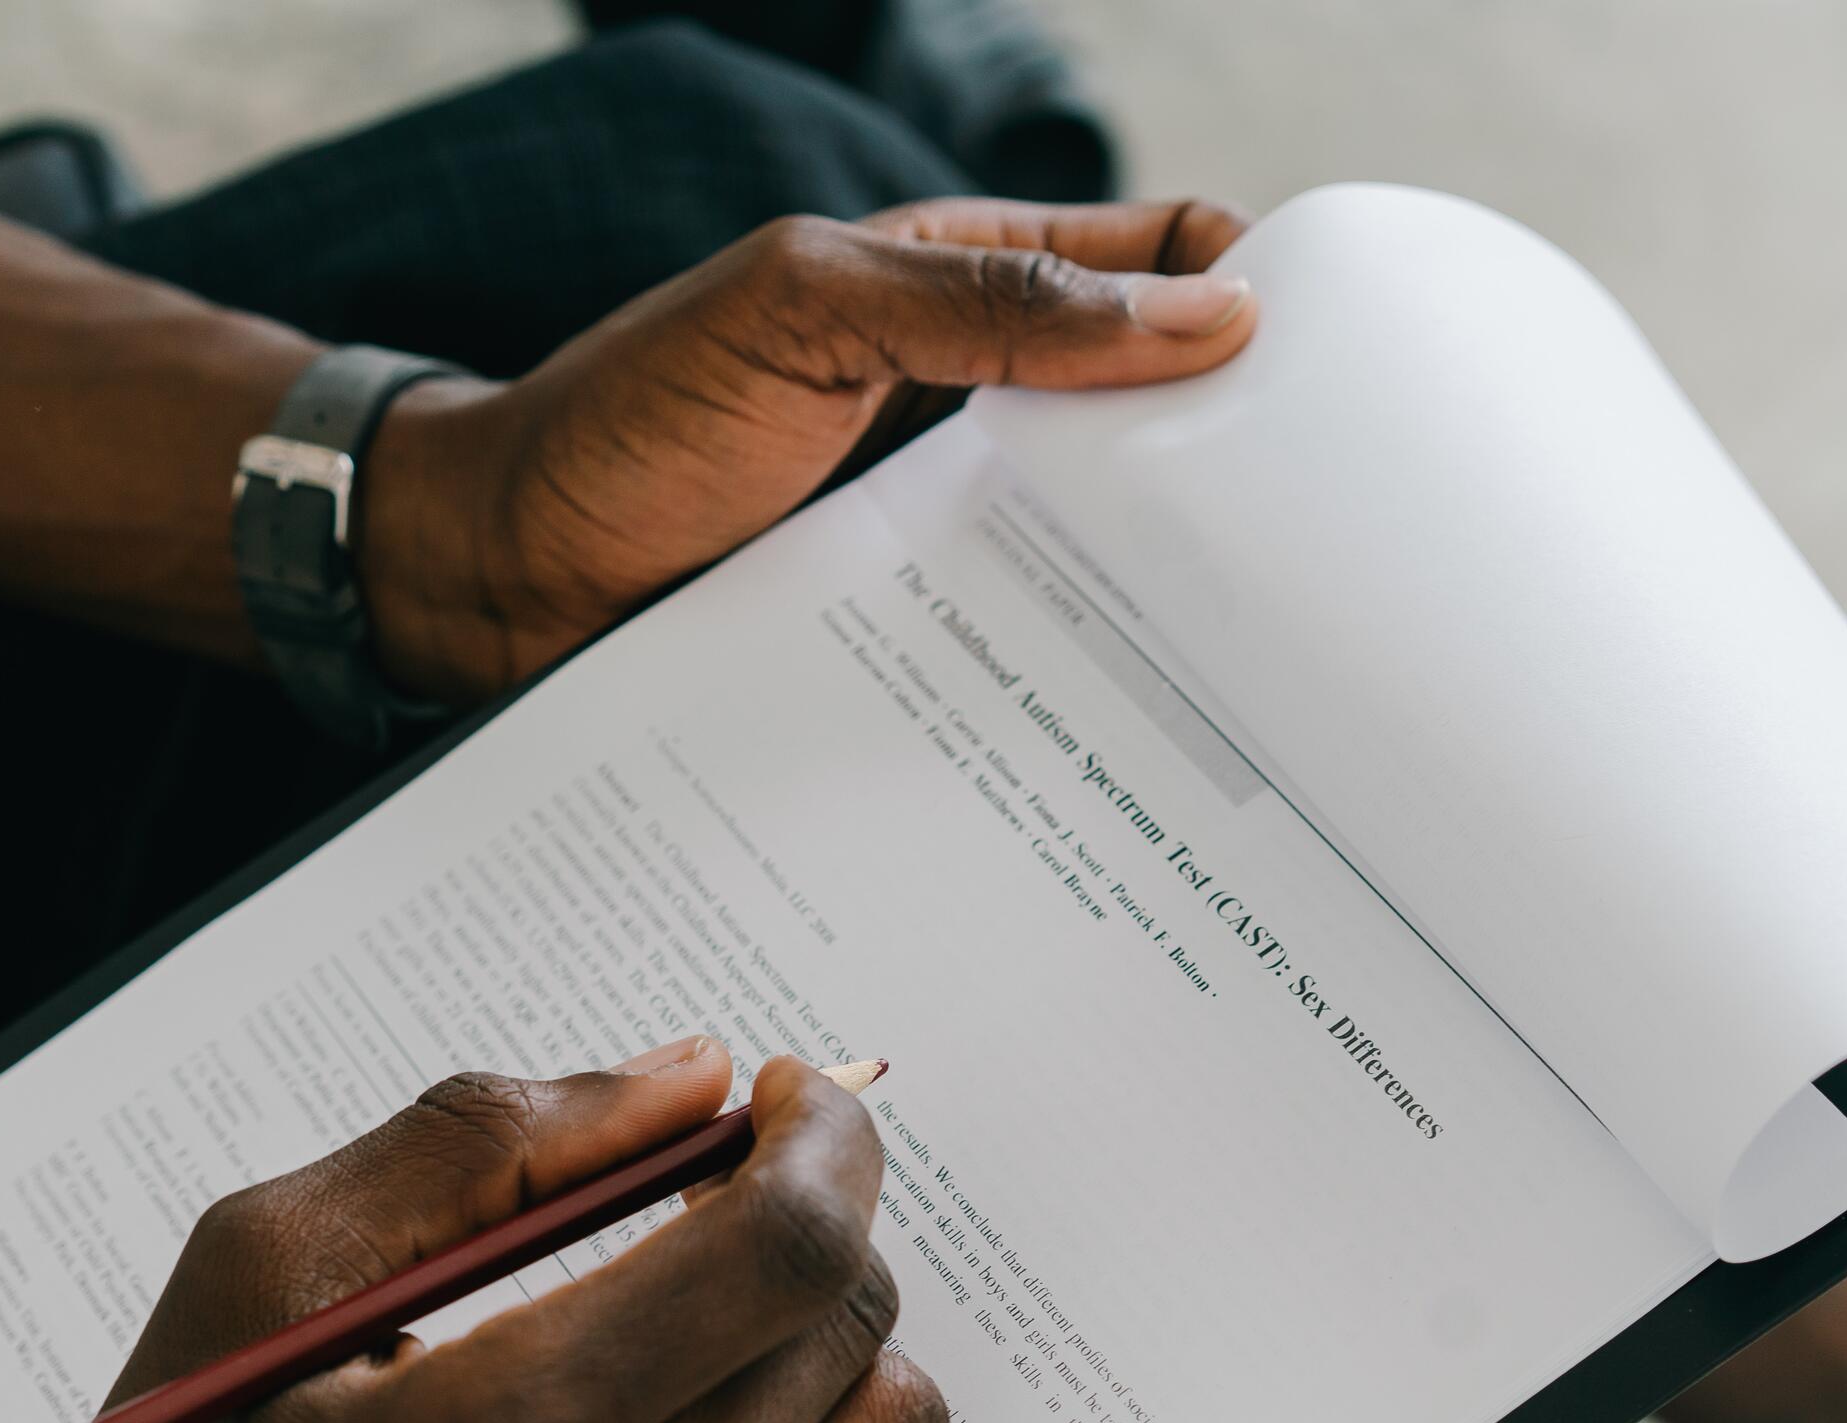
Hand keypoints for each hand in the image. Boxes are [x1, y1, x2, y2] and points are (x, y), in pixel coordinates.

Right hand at [0, 1046, 941, 1422]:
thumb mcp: (258, 1276)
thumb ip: (480, 1143)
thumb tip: (694, 1075)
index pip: (784, 1250)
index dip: (821, 1139)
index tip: (789, 1096)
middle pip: (848, 1326)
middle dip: (803, 1222)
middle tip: (714, 1203)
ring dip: (827, 1348)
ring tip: (707, 1337)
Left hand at [355, 197, 1257, 701]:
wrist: (495, 579)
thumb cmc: (628, 420)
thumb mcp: (805, 312)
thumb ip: (993, 306)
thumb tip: (1210, 322)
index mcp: (966, 288)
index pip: (1161, 266)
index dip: (1260, 295)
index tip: (1351, 370)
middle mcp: (976, 408)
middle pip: (1159, 420)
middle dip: (1248, 465)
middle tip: (1345, 544)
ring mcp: (951, 529)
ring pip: (1109, 548)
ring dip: (1181, 594)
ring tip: (1279, 661)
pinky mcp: (920, 638)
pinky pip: (1033, 650)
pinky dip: (1097, 679)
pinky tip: (1155, 732)